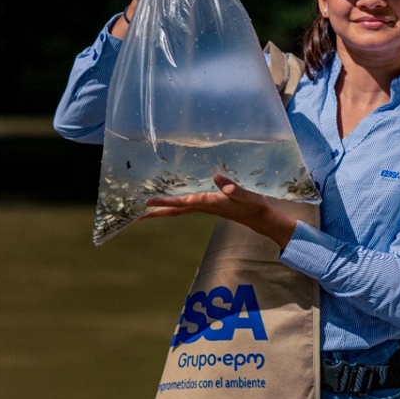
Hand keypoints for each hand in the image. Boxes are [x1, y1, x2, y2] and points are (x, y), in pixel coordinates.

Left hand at [143, 173, 298, 248]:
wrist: (262, 219)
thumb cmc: (257, 207)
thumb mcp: (249, 197)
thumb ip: (235, 189)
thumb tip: (218, 179)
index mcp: (211, 203)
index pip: (183, 203)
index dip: (165, 202)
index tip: (147, 203)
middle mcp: (205, 207)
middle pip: (176, 210)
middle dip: (157, 212)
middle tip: (136, 214)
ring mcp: (207, 207)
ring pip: (180, 209)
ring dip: (164, 209)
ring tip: (147, 209)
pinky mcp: (210, 206)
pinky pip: (187, 206)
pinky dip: (175, 204)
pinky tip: (171, 202)